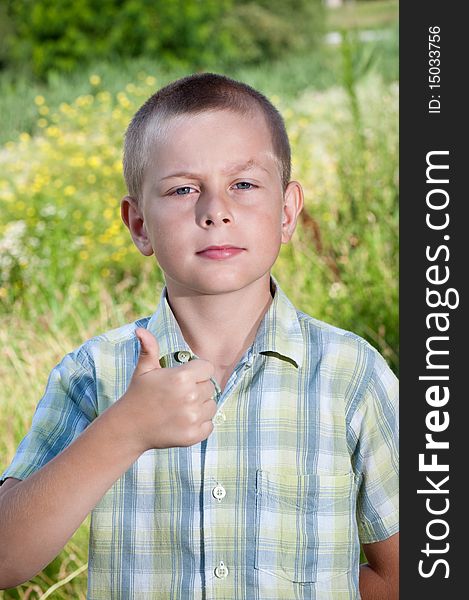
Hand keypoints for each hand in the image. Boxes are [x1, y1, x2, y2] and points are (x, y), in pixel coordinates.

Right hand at [117, 328, 216, 451]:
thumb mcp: (144, 370)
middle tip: (179, 395)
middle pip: (210, 387)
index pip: (207, 368)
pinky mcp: (193, 435)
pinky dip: (201, 424)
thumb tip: (140, 330)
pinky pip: (210, 425)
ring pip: (211, 406)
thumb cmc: (138, 394)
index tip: (184, 379)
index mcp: (181, 377)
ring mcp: (192, 418)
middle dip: (198, 389)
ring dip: (201, 407)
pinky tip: (183, 421)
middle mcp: (189, 397)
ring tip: (181, 408)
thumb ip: (149, 348)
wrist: (129, 427)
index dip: (197, 372)